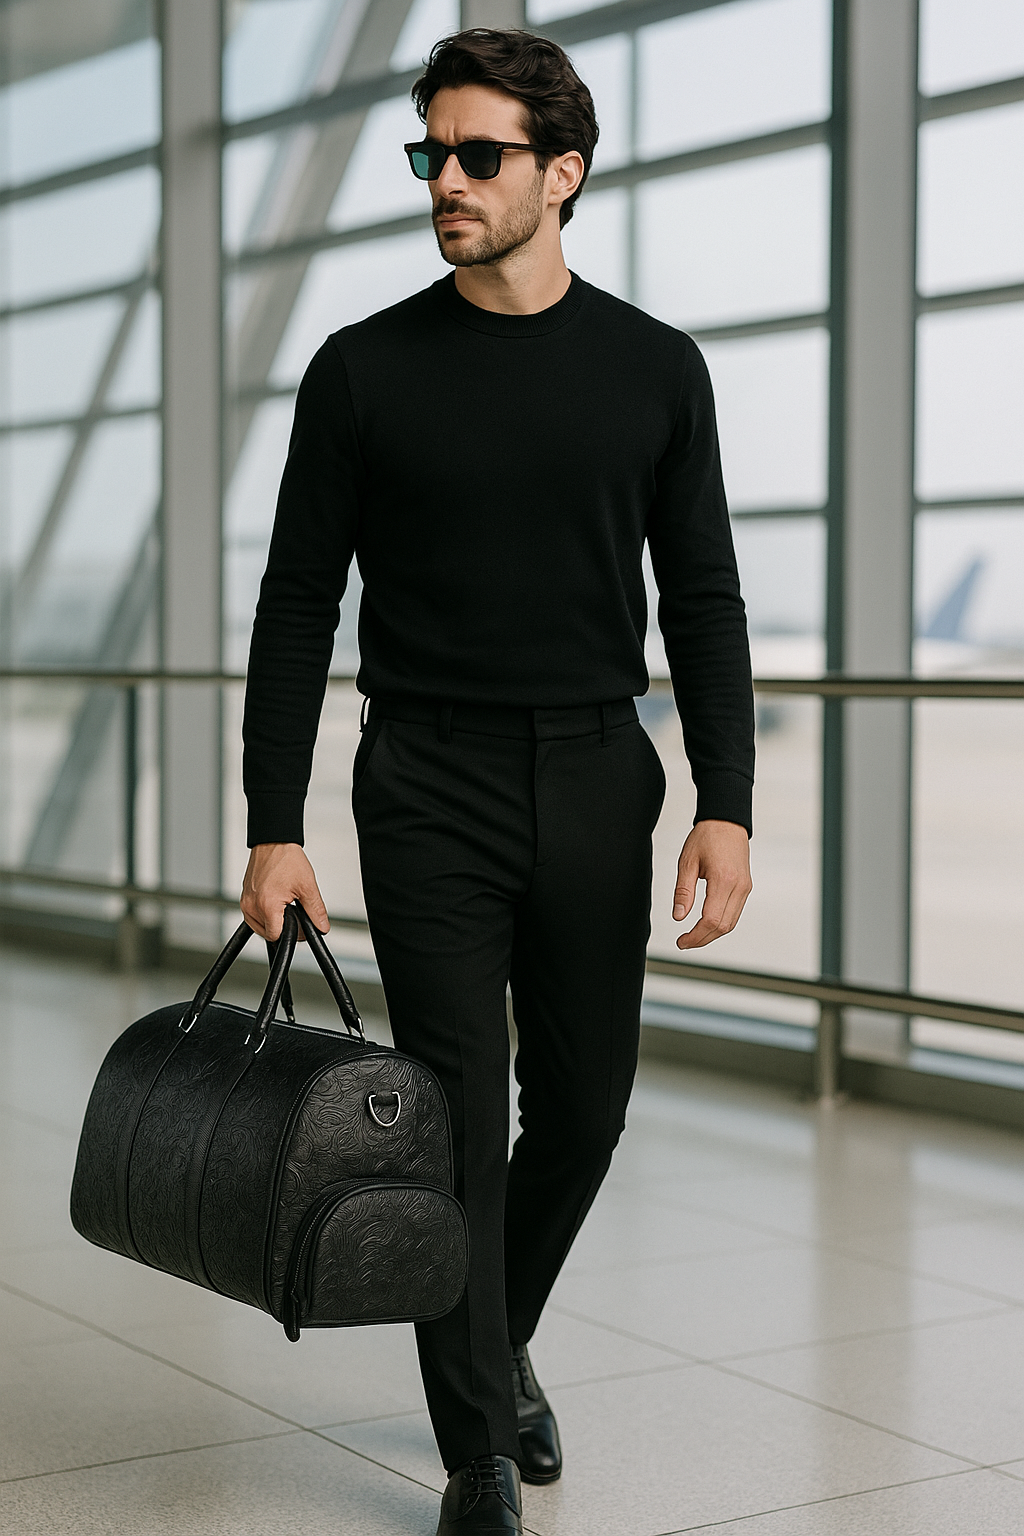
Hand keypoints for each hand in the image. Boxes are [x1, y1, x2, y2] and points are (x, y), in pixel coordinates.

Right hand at [240, 843, 329, 940]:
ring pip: (259, 927)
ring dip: (272, 922)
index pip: (276, 935)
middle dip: (282, 927)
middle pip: (267, 933)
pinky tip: (275, 905)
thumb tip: (321, 927)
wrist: (273, 841)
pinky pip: (253, 916)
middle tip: (294, 912)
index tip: (300, 926)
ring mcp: (246, 901)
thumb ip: (315, 911)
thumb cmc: (286, 858)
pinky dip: (264, 914)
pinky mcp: (244, 897)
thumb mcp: (307, 886)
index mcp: (266, 905)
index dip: (292, 934)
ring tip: (285, 907)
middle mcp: (251, 905)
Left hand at [673, 820, 751, 949]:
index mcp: (724, 880)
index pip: (711, 920)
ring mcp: (745, 887)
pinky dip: (721, 923)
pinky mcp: (746, 887)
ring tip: (693, 936)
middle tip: (684, 942)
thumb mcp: (687, 862)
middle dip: (703, 939)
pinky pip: (735, 913)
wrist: (727, 821)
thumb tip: (678, 917)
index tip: (681, 941)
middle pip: (723, 927)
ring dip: (712, 934)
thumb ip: (683, 891)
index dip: (695, 936)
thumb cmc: (706, 837)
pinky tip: (706, 924)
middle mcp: (739, 886)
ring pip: (731, 923)